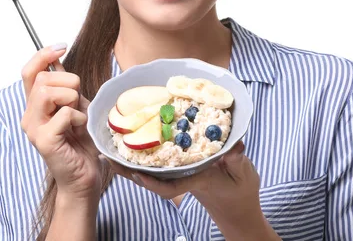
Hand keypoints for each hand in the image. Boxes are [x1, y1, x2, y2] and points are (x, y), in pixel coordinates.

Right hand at [20, 45, 101, 202]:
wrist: (85, 175)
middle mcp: (29, 115)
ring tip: (78, 115)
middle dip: (69, 83)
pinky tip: (80, 129)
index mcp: (36, 105)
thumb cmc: (82, 141)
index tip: (62, 47)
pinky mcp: (44, 141)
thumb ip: (65, 86)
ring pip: (48, 92)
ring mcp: (34, 129)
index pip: (29, 71)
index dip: (43, 55)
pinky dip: (79, 117)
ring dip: (72, 99)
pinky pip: (64, 114)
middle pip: (43, 79)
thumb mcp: (76, 105)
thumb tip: (58, 60)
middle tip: (78, 103)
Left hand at [108, 141, 265, 232]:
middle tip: (108, 156)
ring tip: (110, 149)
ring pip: (151, 171)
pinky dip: (142, 158)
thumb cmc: (240, 191)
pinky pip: (157, 165)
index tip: (139, 176)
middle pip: (152, 177)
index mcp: (196, 180)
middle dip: (130, 169)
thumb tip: (232, 147)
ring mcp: (180, 175)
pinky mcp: (179, 171)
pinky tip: (130, 146)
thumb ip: (237, 161)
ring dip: (131, 162)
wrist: (236, 206)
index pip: (172, 186)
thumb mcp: (245, 176)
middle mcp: (183, 177)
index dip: (155, 183)